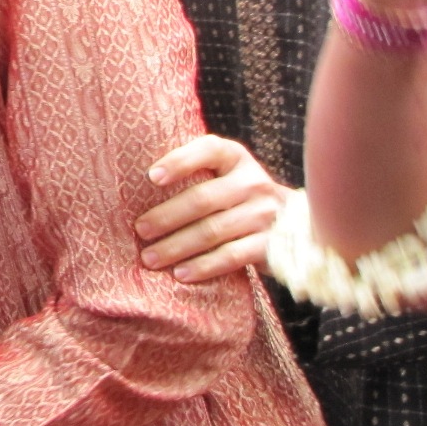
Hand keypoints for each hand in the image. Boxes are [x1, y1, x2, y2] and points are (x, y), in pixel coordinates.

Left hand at [137, 135, 282, 281]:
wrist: (294, 223)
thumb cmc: (236, 195)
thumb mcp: (222, 173)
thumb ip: (193, 170)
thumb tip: (132, 179)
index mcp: (236, 158)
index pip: (209, 151)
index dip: (180, 161)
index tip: (151, 177)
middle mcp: (253, 182)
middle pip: (204, 198)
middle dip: (167, 216)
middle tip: (140, 231)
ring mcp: (265, 214)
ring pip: (214, 230)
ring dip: (177, 246)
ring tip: (150, 258)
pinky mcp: (271, 244)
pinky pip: (232, 256)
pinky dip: (204, 266)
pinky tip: (180, 274)